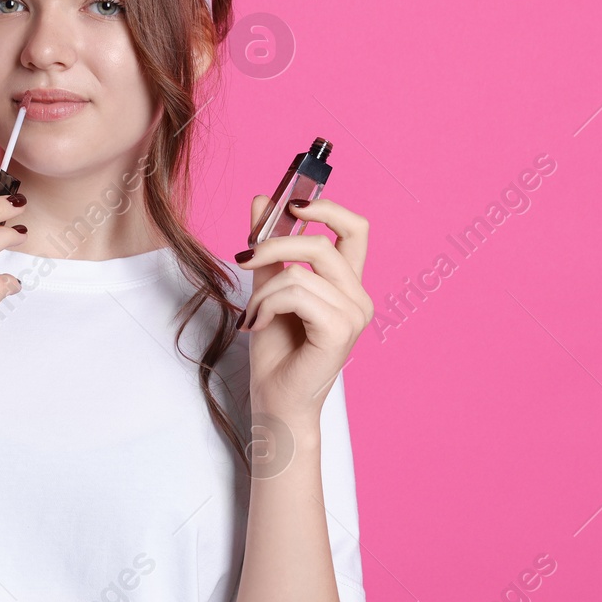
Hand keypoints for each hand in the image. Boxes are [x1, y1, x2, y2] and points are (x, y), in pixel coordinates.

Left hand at [235, 195, 372, 425]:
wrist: (274, 399)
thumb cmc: (276, 352)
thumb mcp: (267, 288)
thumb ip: (268, 248)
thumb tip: (262, 201)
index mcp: (347, 284)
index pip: (356, 229)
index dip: (327, 208)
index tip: (291, 206)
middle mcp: (358, 297)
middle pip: (321, 243)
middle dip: (273, 244)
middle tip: (244, 259)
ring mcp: (353, 315)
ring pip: (299, 272)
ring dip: (262, 291)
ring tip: (253, 315)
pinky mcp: (339, 331)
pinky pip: (296, 294)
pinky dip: (267, 305)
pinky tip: (258, 324)